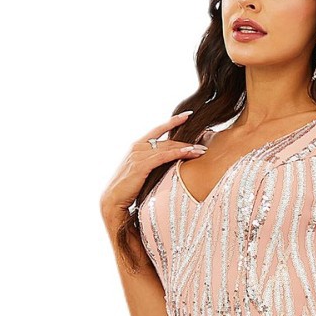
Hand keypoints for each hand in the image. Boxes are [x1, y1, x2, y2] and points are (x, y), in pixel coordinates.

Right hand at [100, 111, 208, 226]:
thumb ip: (150, 163)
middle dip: (186, 141)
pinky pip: (164, 156)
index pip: (158, 130)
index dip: (173, 121)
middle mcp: (138, 146)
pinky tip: (189, 153)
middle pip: (167, 140)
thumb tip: (165, 165)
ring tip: (201, 150)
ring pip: (168, 147)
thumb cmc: (127, 188)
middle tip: (203, 143)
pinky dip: (177, 153)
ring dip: (186, 148)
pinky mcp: (141, 165)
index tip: (187, 115)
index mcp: (137, 146)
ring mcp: (139, 154)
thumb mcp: (139, 172)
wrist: (113, 199)